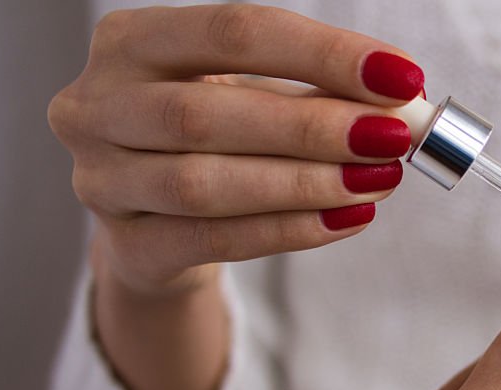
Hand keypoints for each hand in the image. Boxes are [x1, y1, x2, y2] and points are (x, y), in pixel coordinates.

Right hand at [48, 3, 422, 294]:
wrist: (157, 224)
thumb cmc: (212, 140)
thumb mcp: (251, 97)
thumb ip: (315, 94)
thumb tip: (402, 105)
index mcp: (132, 41)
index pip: (233, 32)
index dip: (323, 54)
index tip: (400, 78)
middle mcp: (98, 105)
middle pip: (209, 113)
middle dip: (313, 127)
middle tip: (391, 138)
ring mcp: (101, 180)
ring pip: (205, 184)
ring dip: (304, 184)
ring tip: (375, 181)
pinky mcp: (128, 246)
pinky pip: (214, 240)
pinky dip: (288, 230)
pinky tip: (346, 219)